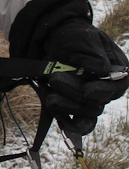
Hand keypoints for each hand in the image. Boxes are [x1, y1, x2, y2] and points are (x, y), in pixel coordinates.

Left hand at [9, 0, 128, 134]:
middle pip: (98, 101)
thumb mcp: (83, 39)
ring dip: (68, 106)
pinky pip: (76, 120)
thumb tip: (101, 70)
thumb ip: (93, 54)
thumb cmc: (72, 36)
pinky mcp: (74, 103)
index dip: (103, 90)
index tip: (86, 90)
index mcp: (116, 68)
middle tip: (55, 80)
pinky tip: (68, 132)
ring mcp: (90, 97)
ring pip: (86, 112)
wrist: (51, 39)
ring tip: (51, 97)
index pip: (117, 86)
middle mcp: (105, 86)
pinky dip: (72, 126)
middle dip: (76, 94)